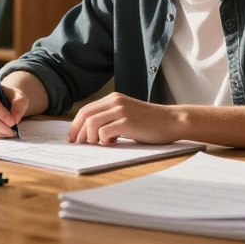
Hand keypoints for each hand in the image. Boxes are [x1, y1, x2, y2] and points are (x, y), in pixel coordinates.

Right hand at [0, 77, 27, 137]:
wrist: (2, 101)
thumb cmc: (10, 97)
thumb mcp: (19, 97)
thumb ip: (19, 104)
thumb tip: (15, 118)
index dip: (0, 112)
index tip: (12, 121)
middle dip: (1, 125)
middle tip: (13, 129)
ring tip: (10, 131)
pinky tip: (2, 131)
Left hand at [67, 92, 181, 144]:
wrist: (171, 121)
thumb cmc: (150, 122)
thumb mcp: (127, 115)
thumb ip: (111, 119)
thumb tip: (90, 134)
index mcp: (113, 99)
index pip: (86, 110)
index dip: (76, 125)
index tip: (72, 138)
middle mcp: (115, 101)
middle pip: (85, 115)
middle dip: (78, 132)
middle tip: (78, 144)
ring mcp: (121, 111)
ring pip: (92, 124)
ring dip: (91, 137)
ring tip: (102, 143)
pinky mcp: (127, 121)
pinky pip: (104, 132)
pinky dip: (103, 140)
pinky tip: (113, 143)